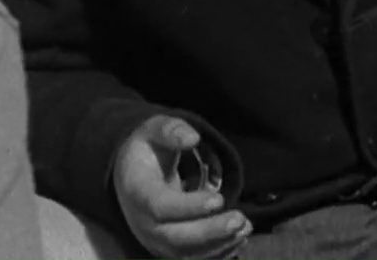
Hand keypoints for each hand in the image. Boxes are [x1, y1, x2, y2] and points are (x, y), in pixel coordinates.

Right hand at [114, 115, 250, 259]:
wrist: (132, 173)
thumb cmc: (147, 150)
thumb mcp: (154, 130)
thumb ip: (171, 130)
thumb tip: (192, 138)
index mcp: (138, 191)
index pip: (160, 207)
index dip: (188, 207)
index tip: (218, 199)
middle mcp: (143, 221)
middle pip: (174, 238)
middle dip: (209, 232)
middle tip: (239, 219)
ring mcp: (155, 237)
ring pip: (184, 253)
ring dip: (217, 245)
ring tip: (245, 228)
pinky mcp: (167, 246)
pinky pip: (190, 258)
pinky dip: (216, 253)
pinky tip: (239, 240)